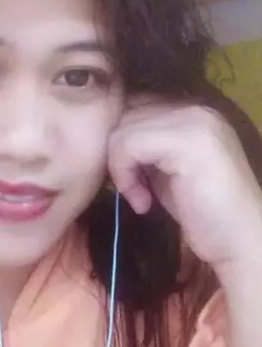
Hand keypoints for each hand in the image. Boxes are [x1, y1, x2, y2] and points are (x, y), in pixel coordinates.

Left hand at [107, 98, 261, 276]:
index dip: (121, 141)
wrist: (239, 242)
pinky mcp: (188, 140)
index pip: (134, 104)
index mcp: (191, 110)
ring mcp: (194, 120)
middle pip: (125, 113)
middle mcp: (195, 107)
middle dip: (117, 154)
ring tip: (139, 197)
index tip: (129, 177)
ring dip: (120, 167)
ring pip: (123, 128)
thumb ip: (143, 147)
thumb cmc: (202, 214)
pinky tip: (143, 202)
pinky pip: (129, 144)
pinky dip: (125, 176)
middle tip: (132, 190)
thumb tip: (107, 135)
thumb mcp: (164, 170)